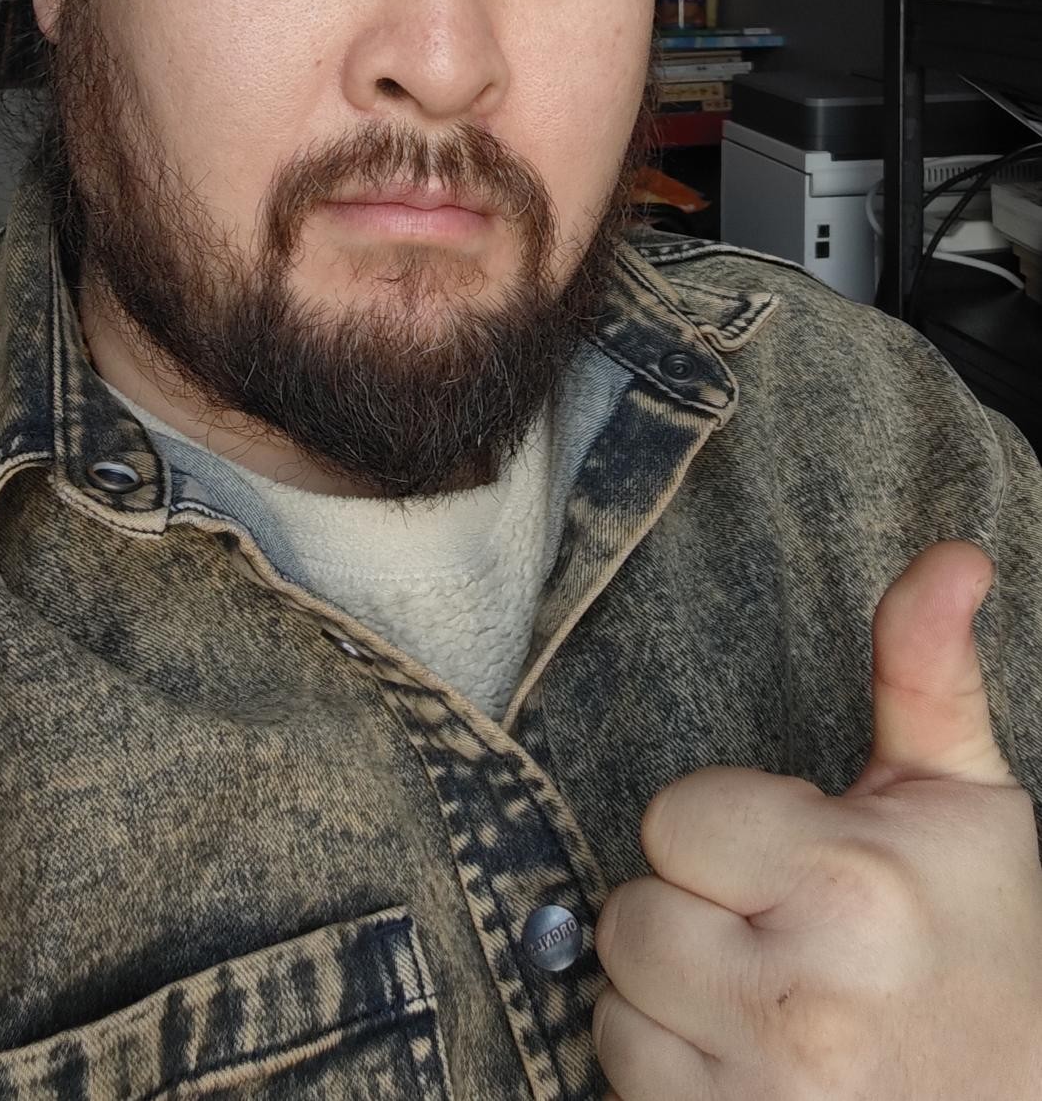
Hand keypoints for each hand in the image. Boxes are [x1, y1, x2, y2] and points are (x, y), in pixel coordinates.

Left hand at [593, 541, 1041, 1098]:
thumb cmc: (986, 952)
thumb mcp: (964, 800)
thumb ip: (924, 667)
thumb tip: (952, 555)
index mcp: (850, 883)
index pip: (672, 818)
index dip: (725, 835)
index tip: (790, 864)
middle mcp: (799, 998)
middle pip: (628, 913)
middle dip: (691, 912)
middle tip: (774, 935)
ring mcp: (764, 1095)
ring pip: (615, 1001)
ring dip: (670, 998)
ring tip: (763, 1001)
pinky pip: (624, 1082)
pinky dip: (670, 1072)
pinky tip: (747, 1063)